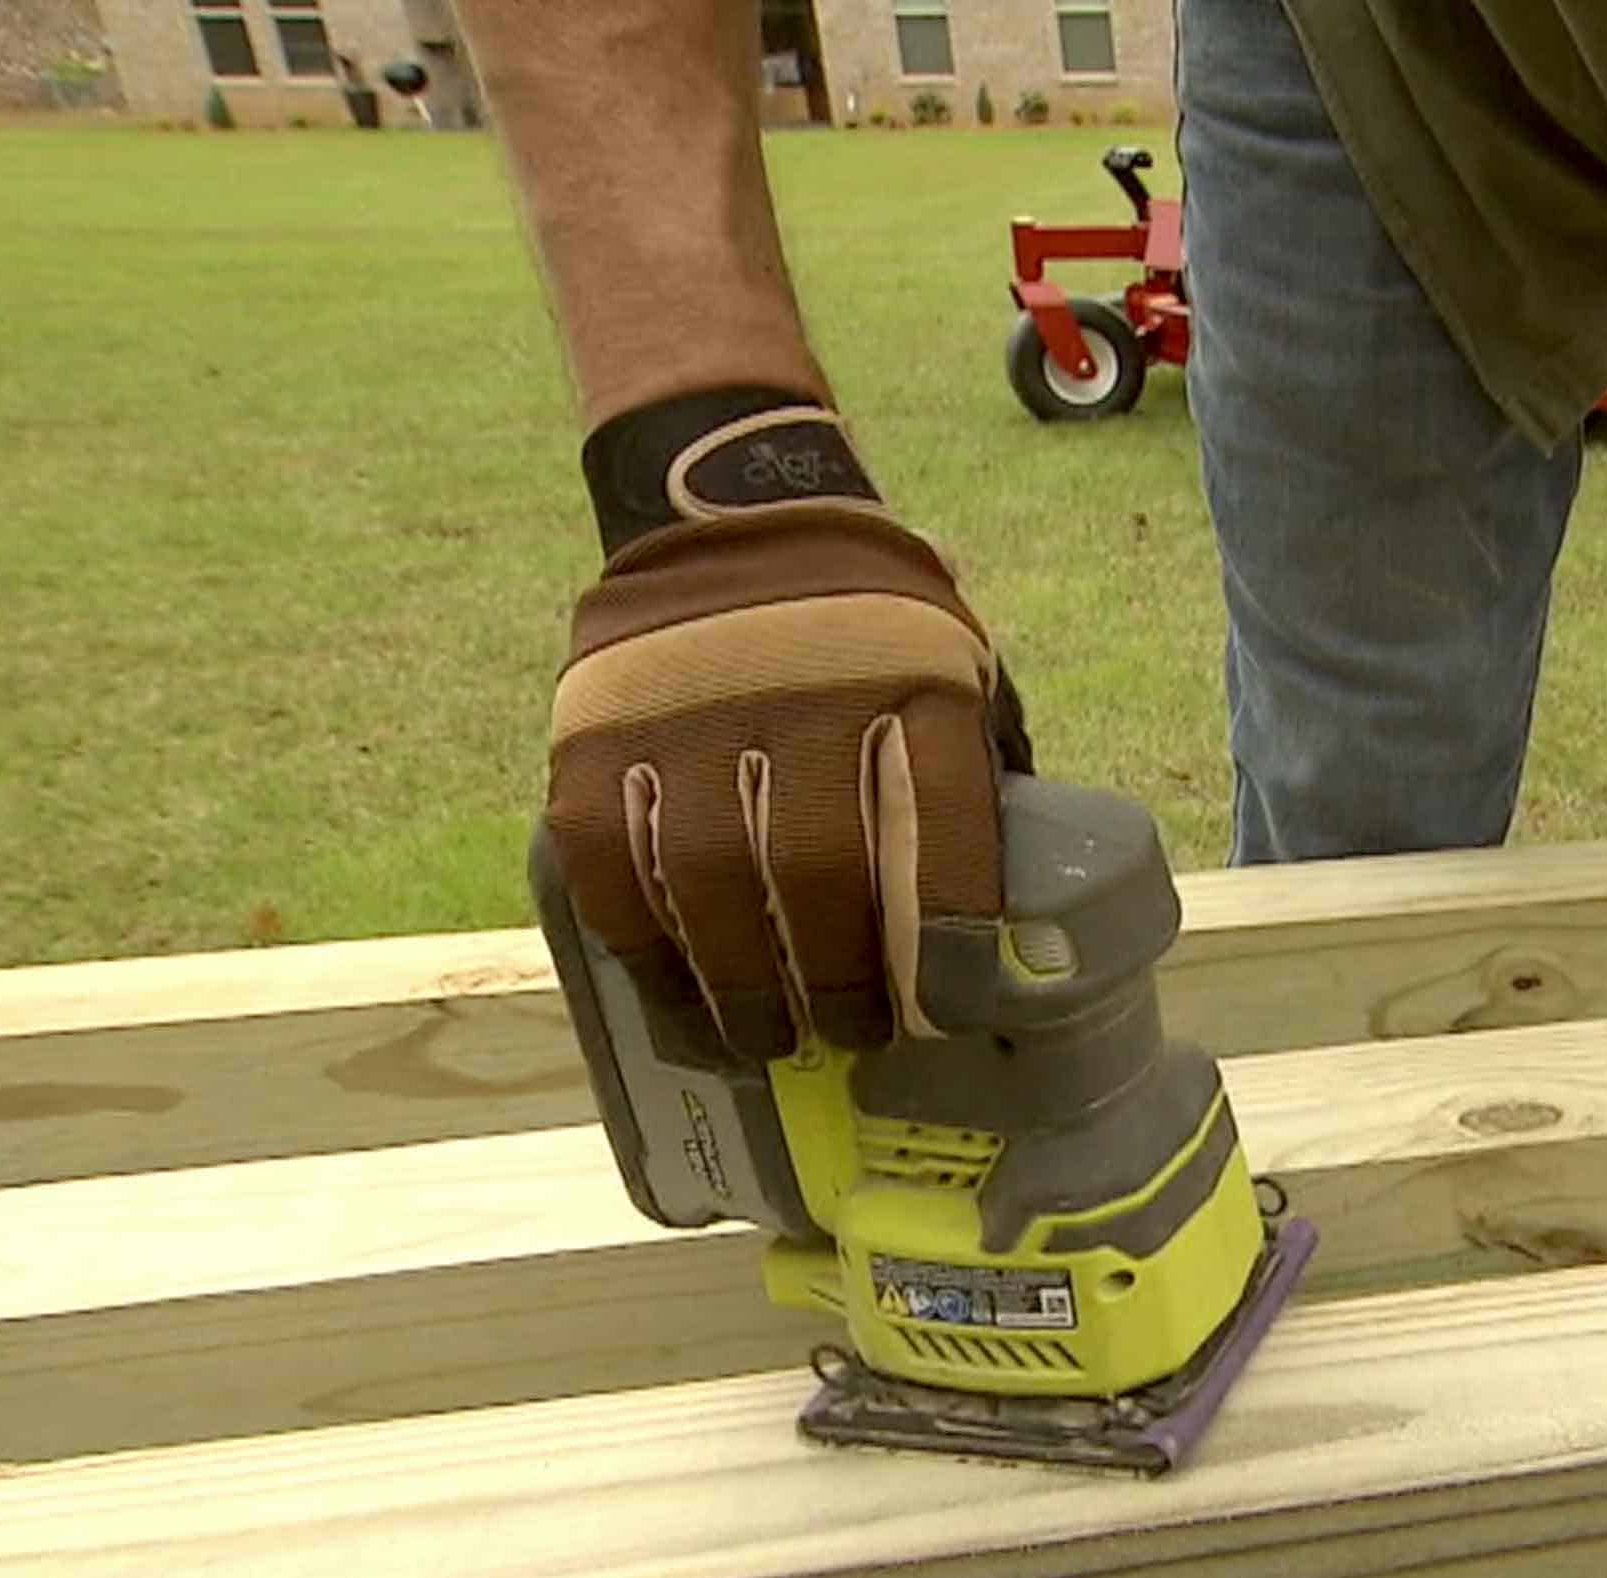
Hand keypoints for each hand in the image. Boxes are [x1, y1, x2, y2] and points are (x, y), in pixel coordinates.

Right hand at [543, 400, 1028, 1062]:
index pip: (945, 821)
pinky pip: (612, 860)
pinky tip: (677, 994)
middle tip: (846, 1037)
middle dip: (834, 979)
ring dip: (735, 985)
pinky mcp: (595, 727)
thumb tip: (1011, 918)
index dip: (949, 932)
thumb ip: (973, 772)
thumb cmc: (868, 621)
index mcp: (915, 675)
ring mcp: (686, 706)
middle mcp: (801, 689)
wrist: (734, 507)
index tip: (947, 1011)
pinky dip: (645, 944)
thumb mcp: (954, 665)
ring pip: (706, 879)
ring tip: (760, 1040)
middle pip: (816, 870)